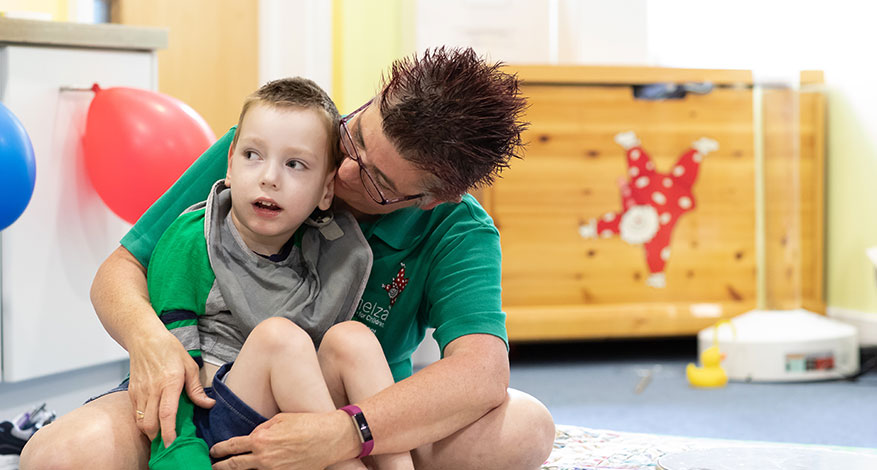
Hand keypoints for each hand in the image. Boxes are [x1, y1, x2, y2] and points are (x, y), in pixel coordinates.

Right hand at [127, 330, 214, 445]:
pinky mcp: (132, 392)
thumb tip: (208, 404)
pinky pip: (135, 413)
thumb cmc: (169, 350)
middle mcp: (152, 390)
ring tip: (161, 434)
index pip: (167, 414)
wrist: (144, 338)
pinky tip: (153, 420)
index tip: (172, 444)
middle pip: (150, 424)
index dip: (169, 432)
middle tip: (169, 442)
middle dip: (158, 438)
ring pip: (141, 422)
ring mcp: (140, 391)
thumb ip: (197, 389)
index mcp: (170, 383)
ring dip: (150, 432)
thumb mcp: (190, 366)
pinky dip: (143, 421)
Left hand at [210, 411, 355, 469]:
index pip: (233, 447)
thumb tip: (254, 436)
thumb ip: (263, 429)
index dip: (220, 450)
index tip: (214, 451)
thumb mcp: (281, 419)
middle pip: (235, 466)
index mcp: (261, 440)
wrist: (330, 438)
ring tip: (232, 468)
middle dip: (221, 466)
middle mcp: (264, 458)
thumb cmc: (308, 424)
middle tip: (214, 466)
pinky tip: (258, 468)